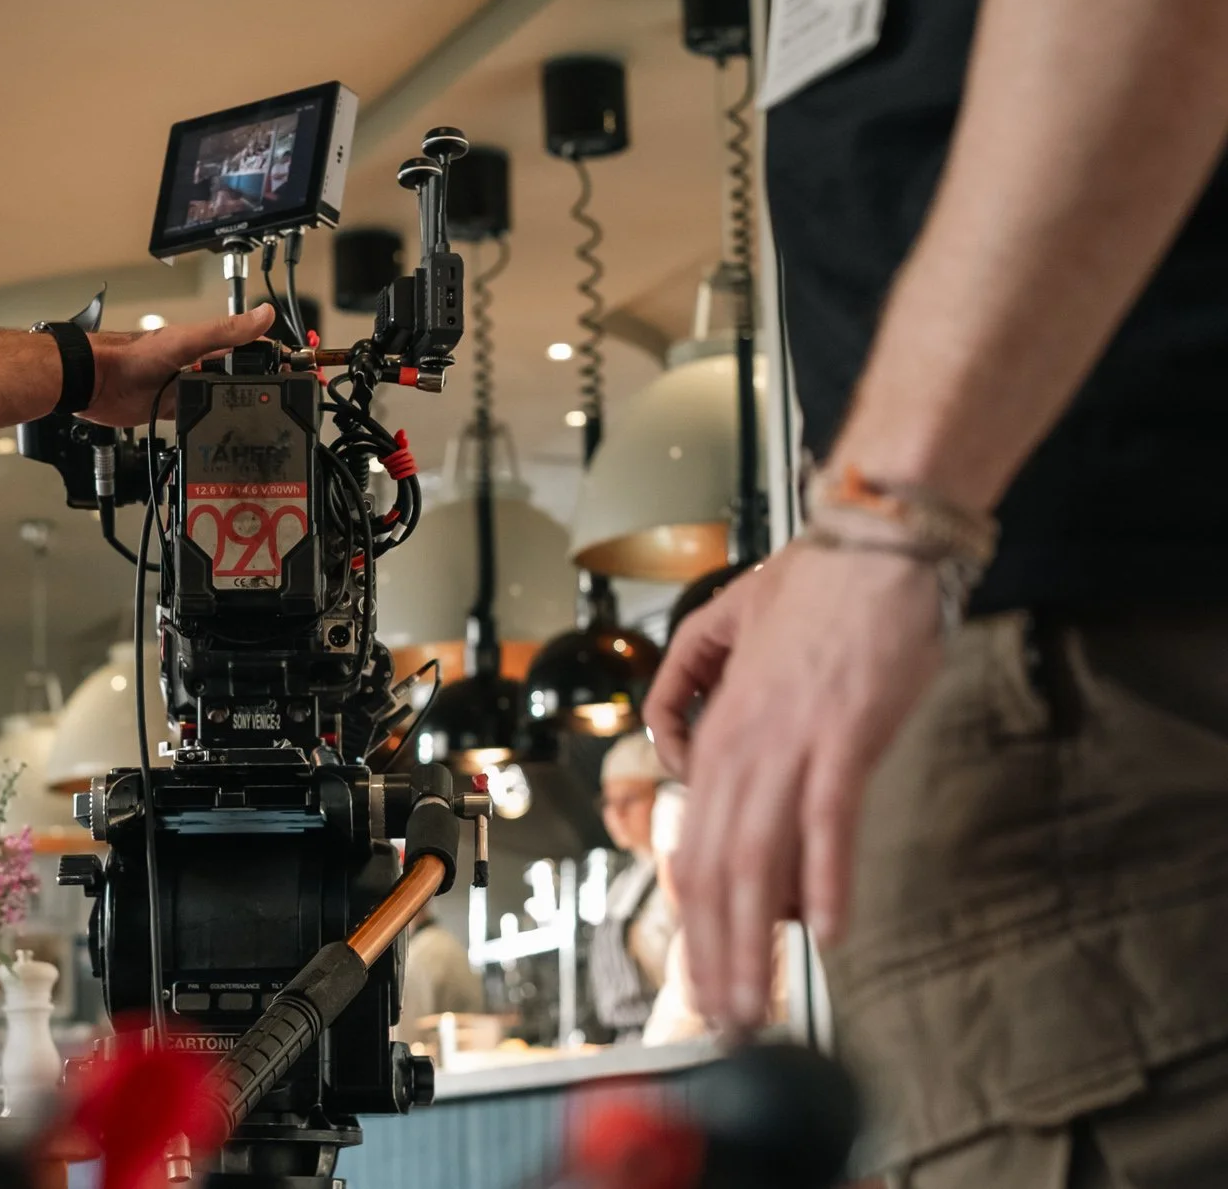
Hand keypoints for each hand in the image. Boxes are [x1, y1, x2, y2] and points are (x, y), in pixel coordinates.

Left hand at [84, 304, 275, 426]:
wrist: (95, 381)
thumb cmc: (133, 355)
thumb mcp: (187, 341)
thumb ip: (225, 331)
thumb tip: (263, 313)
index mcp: (208, 344)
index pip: (252, 347)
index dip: (276, 356)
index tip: (301, 366)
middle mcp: (200, 365)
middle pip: (241, 376)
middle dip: (265, 386)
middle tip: (290, 401)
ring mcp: (187, 387)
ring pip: (223, 398)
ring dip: (240, 406)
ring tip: (267, 419)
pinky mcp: (172, 408)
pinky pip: (200, 416)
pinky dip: (213, 423)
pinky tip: (225, 432)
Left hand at [641, 541, 941, 1029]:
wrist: (871, 541)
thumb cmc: (817, 593)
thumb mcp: (732, 647)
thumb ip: (699, 700)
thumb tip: (693, 762)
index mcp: (714, 734)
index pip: (690, 849)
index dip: (692, 924)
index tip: (702, 978)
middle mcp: (737, 745)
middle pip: (710, 868)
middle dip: (712, 956)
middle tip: (723, 1021)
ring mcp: (788, 743)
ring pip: (754, 857)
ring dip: (754, 941)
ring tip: (759, 1002)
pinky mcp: (844, 735)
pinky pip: (825, 819)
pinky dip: (824, 878)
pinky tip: (827, 929)